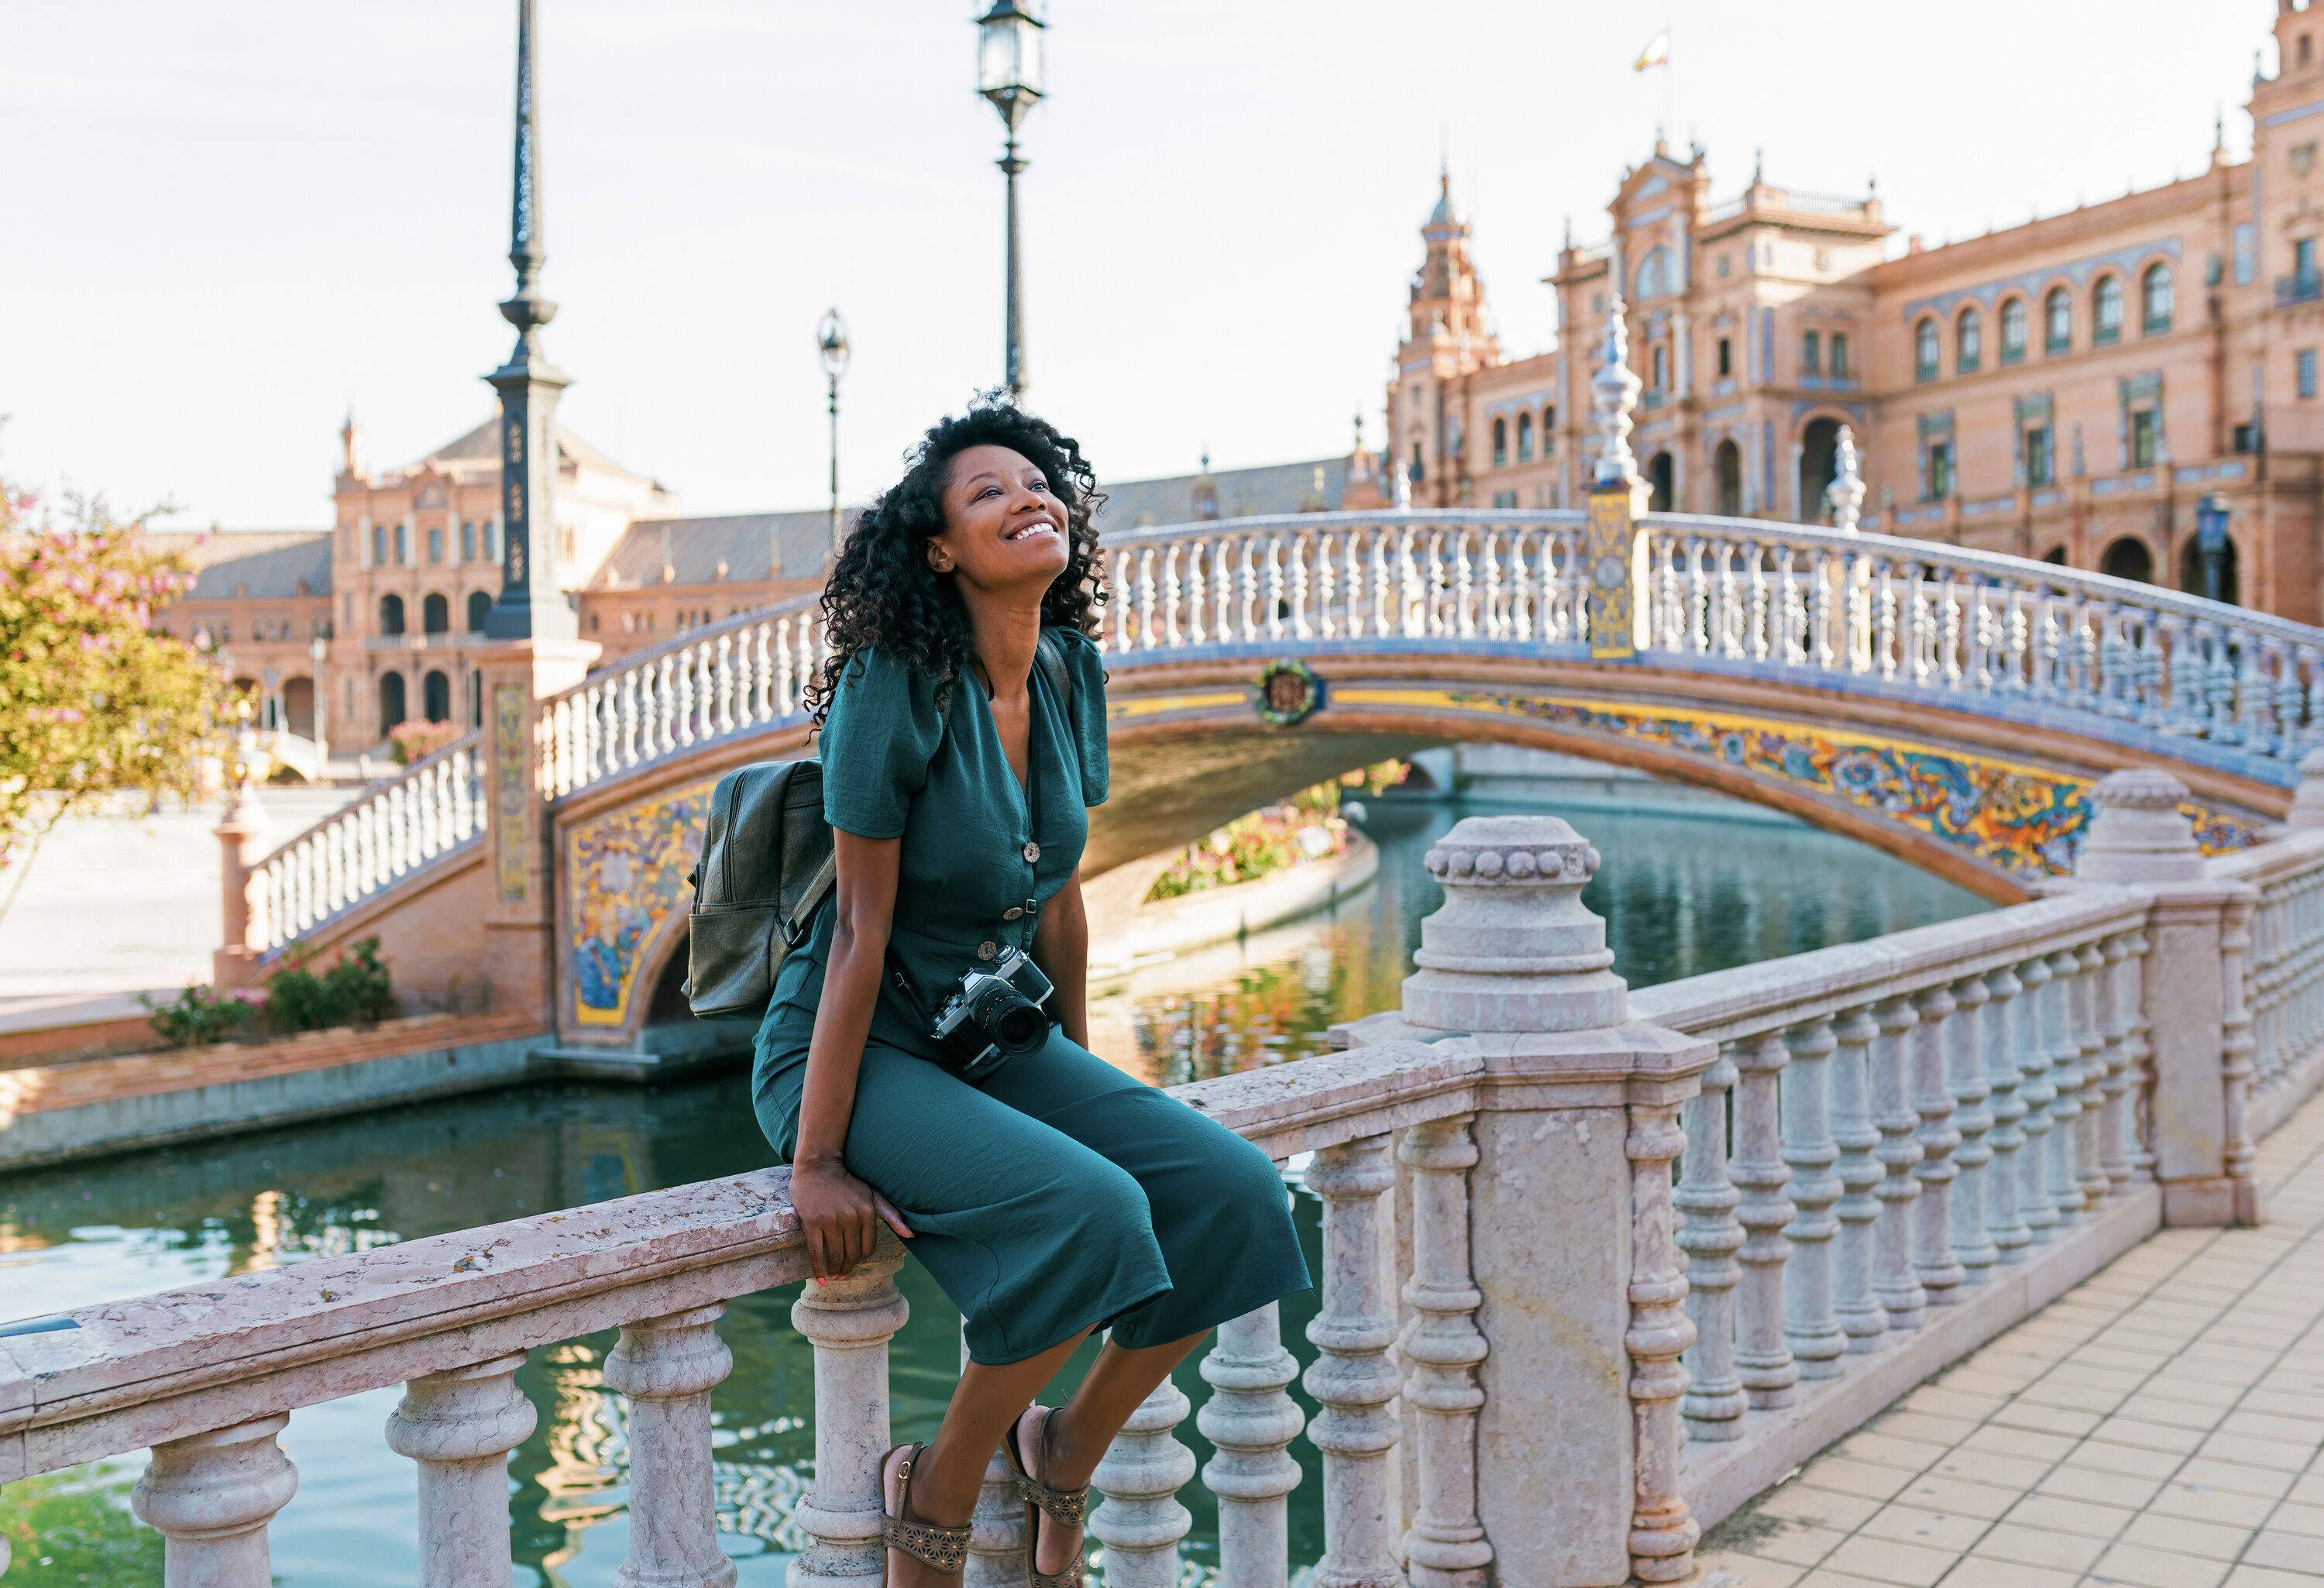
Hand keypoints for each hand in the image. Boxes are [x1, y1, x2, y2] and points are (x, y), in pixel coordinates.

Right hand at [790, 1156, 913, 1281]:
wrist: (819, 1166)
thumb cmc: (846, 1182)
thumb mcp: (872, 1194)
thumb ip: (891, 1214)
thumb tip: (911, 1234)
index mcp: (868, 1213)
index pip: (868, 1249)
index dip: (860, 1260)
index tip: (853, 1264)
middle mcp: (852, 1218)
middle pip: (851, 1255)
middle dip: (846, 1269)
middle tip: (841, 1275)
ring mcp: (831, 1220)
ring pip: (834, 1256)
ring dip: (834, 1271)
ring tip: (832, 1276)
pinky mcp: (813, 1222)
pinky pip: (816, 1252)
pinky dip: (818, 1269)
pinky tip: (821, 1279)